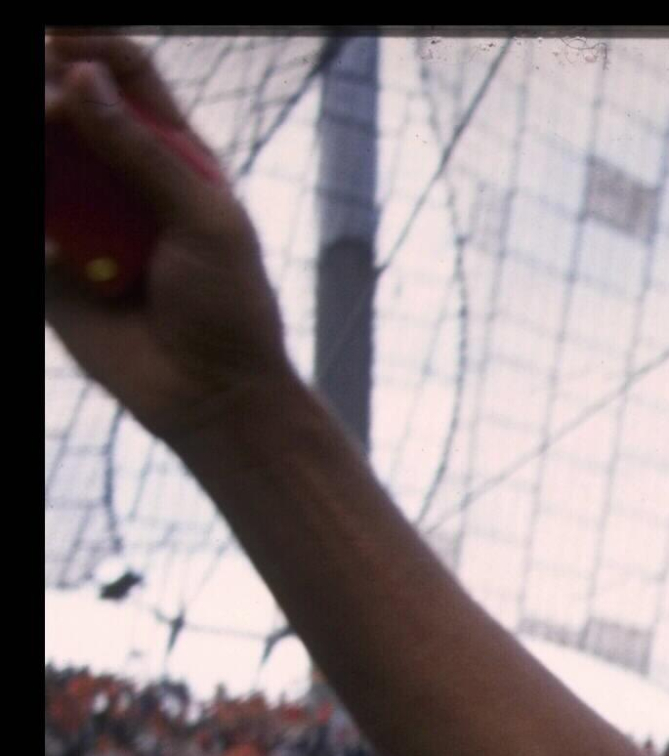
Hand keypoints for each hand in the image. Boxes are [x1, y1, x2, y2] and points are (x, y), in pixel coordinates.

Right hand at [43, 34, 301, 444]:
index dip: (87, 43)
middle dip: (44, 95)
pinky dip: (36, 227)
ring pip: (35, 156)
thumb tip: (79, 78)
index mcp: (168, 153)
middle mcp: (116, 175)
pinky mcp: (48, 261)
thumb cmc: (230, 306)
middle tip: (47, 113)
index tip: (57, 36)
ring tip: (44, 150)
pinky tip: (56, 252)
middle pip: (60, 103)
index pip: (122, 72)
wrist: (212, 394)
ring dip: (35, 151)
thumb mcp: (204, 221)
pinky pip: (27, 223)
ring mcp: (79, 215)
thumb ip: (142, 151)